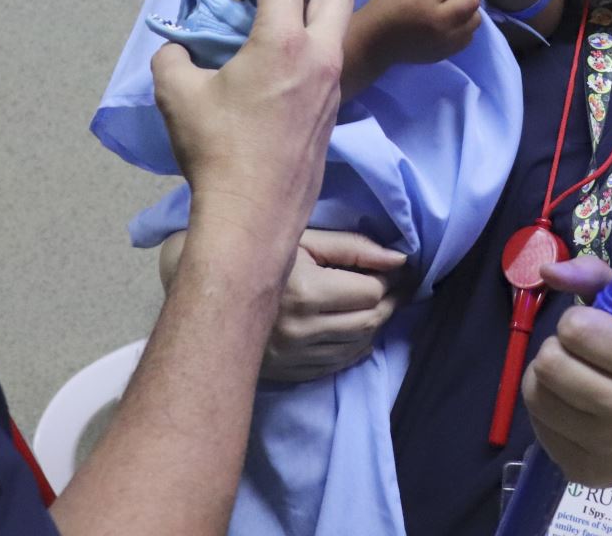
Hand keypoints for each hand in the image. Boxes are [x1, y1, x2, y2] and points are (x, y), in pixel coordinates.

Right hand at [151, 0, 350, 251]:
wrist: (251, 216)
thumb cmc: (215, 150)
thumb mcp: (176, 93)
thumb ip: (174, 56)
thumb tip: (179, 50)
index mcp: (285, 42)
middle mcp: (320, 58)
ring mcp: (332, 87)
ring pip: (334, 28)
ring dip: (303, 14)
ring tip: (260, 28)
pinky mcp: (331, 113)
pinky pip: (326, 62)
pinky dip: (303, 48)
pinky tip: (267, 69)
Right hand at [262, 230, 407, 380]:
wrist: (211, 292)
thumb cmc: (262, 255)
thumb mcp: (305, 240)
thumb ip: (355, 248)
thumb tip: (400, 261)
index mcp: (305, 292)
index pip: (371, 292)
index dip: (387, 278)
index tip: (391, 267)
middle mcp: (301, 330)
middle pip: (370, 321)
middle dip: (388, 302)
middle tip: (393, 285)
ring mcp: (294, 356)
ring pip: (360, 345)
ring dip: (375, 323)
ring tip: (373, 302)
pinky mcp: (291, 372)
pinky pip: (340, 363)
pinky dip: (355, 345)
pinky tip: (352, 326)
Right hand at [354, 0, 480, 71]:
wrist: (374, 42)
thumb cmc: (386, 5)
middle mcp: (440, 19)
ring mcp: (446, 39)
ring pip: (476, 18)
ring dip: (469, 8)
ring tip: (453, 5)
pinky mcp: (448, 52)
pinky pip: (469, 35)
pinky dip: (464, 25)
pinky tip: (450, 21)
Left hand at [522, 256, 611, 488]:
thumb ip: (594, 277)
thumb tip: (546, 271)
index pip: (579, 329)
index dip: (574, 322)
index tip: (590, 331)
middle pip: (550, 364)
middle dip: (554, 350)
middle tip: (574, 356)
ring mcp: (611, 450)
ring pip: (536, 394)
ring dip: (543, 378)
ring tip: (568, 379)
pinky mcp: (585, 473)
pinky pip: (536, 425)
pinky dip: (545, 410)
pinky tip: (570, 409)